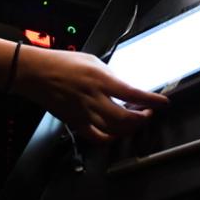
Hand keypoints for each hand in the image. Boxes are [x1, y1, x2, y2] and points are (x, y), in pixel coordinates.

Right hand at [15, 46, 168, 141]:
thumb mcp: (92, 61)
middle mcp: (94, 98)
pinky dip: (110, 138)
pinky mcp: (75, 123)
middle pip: (126, 119)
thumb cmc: (62, 63)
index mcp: (100, 79)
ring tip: (134, 121)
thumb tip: (125, 87)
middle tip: (148, 113)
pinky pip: (96, 137)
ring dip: (129, 128)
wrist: (37, 72)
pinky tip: (115, 132)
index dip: (151, 101)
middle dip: (143, 119)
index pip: (133, 93)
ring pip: (114, 131)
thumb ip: (109, 76)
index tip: (163, 102)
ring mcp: (84, 113)